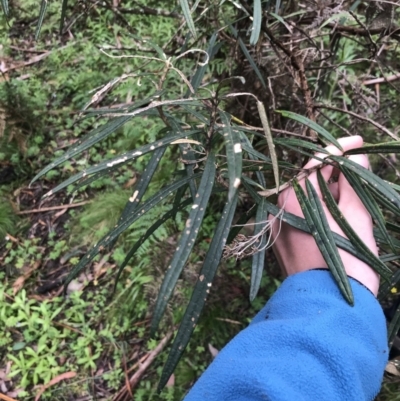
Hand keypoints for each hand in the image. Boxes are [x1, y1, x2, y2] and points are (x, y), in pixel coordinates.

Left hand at [269, 136, 379, 295]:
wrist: (328, 307)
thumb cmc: (348, 262)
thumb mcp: (357, 217)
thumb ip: (353, 183)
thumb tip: (355, 158)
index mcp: (294, 198)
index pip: (316, 161)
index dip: (340, 148)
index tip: (360, 143)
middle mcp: (278, 208)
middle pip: (306, 178)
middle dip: (332, 170)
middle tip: (358, 167)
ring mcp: (276, 224)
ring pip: (302, 196)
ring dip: (324, 189)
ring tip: (350, 191)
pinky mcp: (279, 239)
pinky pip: (297, 213)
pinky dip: (315, 207)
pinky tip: (334, 210)